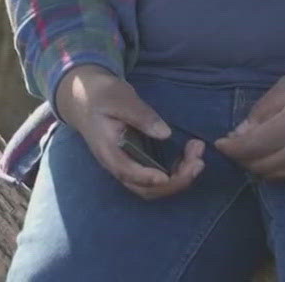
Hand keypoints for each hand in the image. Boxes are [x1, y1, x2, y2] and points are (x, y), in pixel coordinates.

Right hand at [55, 65, 206, 198]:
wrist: (86, 98)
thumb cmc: (101, 95)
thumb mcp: (119, 98)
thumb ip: (141, 115)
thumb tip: (165, 133)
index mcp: (108, 151)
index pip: (128, 173)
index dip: (149, 178)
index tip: (169, 175)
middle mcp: (118, 165)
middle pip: (145, 188)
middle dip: (175, 181)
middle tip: (198, 161)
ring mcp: (128, 165)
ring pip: (154, 186)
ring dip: (179, 177)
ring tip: (198, 155)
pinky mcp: (138, 161)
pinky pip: (158, 175)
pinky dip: (177, 170)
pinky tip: (190, 153)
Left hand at [215, 46, 284, 181]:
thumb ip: (263, 109)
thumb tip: (241, 132)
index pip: (249, 149)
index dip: (230, 148)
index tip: (218, 142)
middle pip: (258, 166)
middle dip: (240, 158)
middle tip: (232, 142)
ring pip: (272, 175)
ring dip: (254, 166)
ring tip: (247, 148)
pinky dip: (271, 169)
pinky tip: (267, 154)